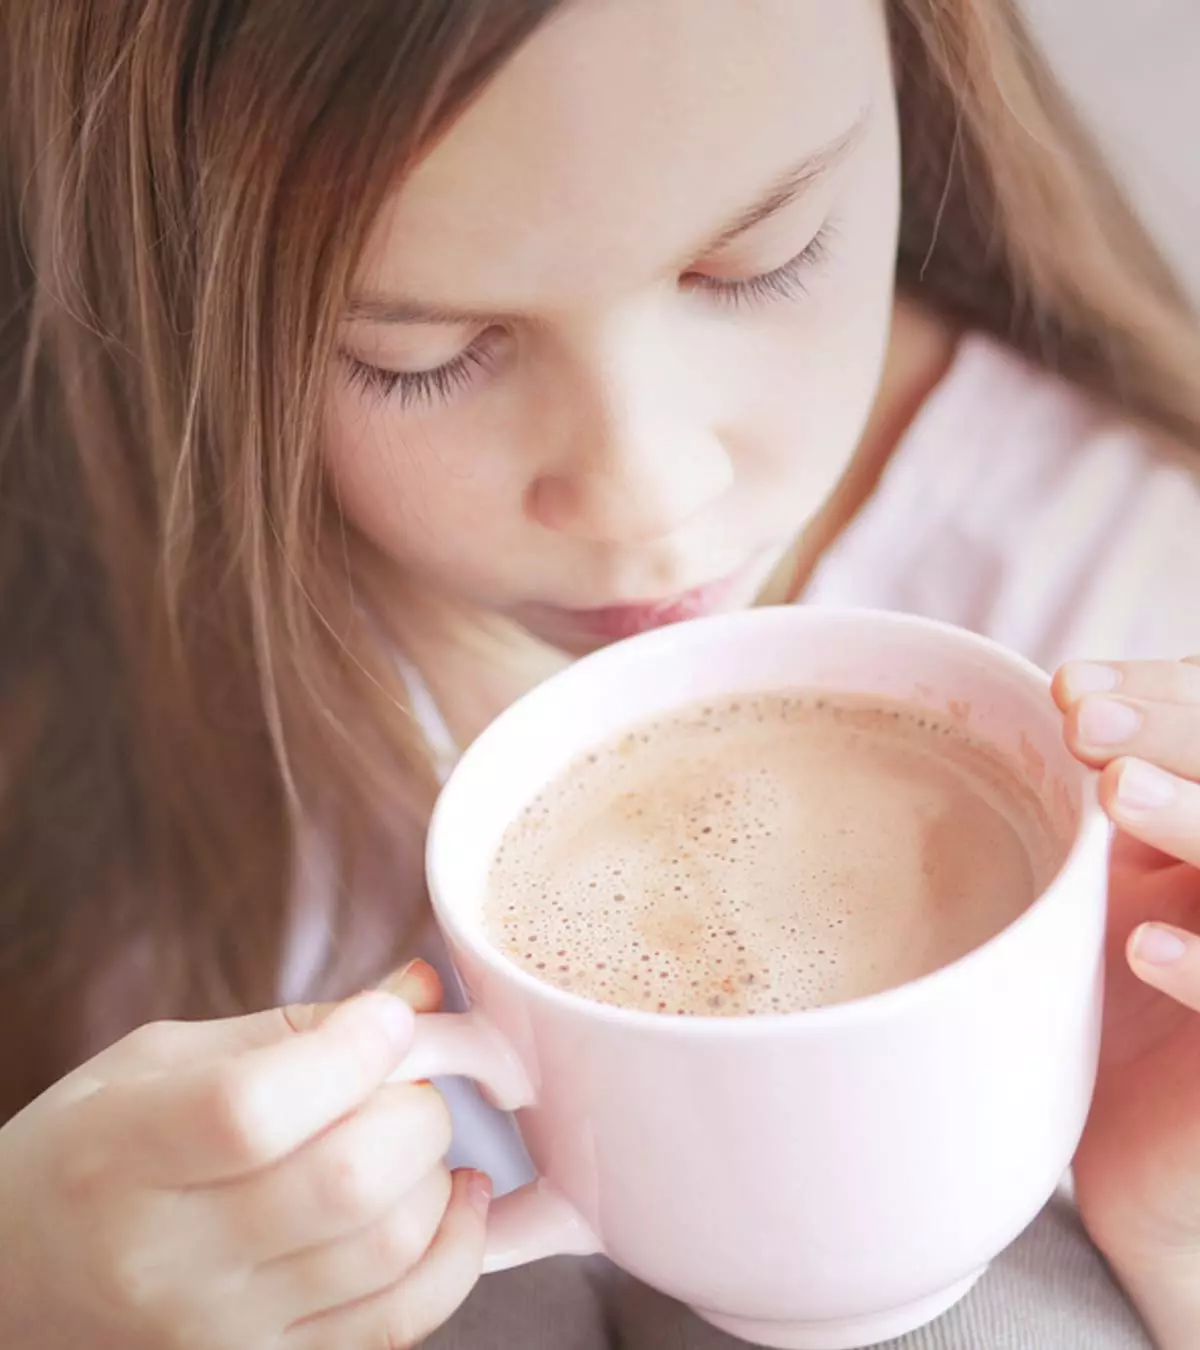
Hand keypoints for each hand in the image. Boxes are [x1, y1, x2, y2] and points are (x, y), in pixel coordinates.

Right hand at [0, 960, 489, 1349]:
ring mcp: (220, 1333)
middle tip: (408, 1080)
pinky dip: (455, 1250)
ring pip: (388, 1249)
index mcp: (120, 1155)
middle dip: (416, 1106)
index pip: (254, 1111)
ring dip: (435, 1172)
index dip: (351, 1052)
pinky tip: (450, 1197)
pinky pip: (401, 1319)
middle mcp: (166, 1261)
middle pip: (343, 1182)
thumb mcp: (158, 1062)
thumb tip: (420, 992)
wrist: (20, 1284)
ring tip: (413, 1136)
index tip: (389, 1020)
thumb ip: (294, 1029)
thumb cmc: (95, 1152)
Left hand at [1054, 659, 1199, 1344]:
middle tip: (1086, 717)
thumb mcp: (1092, 896)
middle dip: (1179, 732)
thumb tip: (1018, 717)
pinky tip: (1146, 950)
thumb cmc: (1107, 1006)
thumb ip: (1087, 820)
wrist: (1143, 1165)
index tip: (1070, 690)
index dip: (1168, 697)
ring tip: (1118, 791)